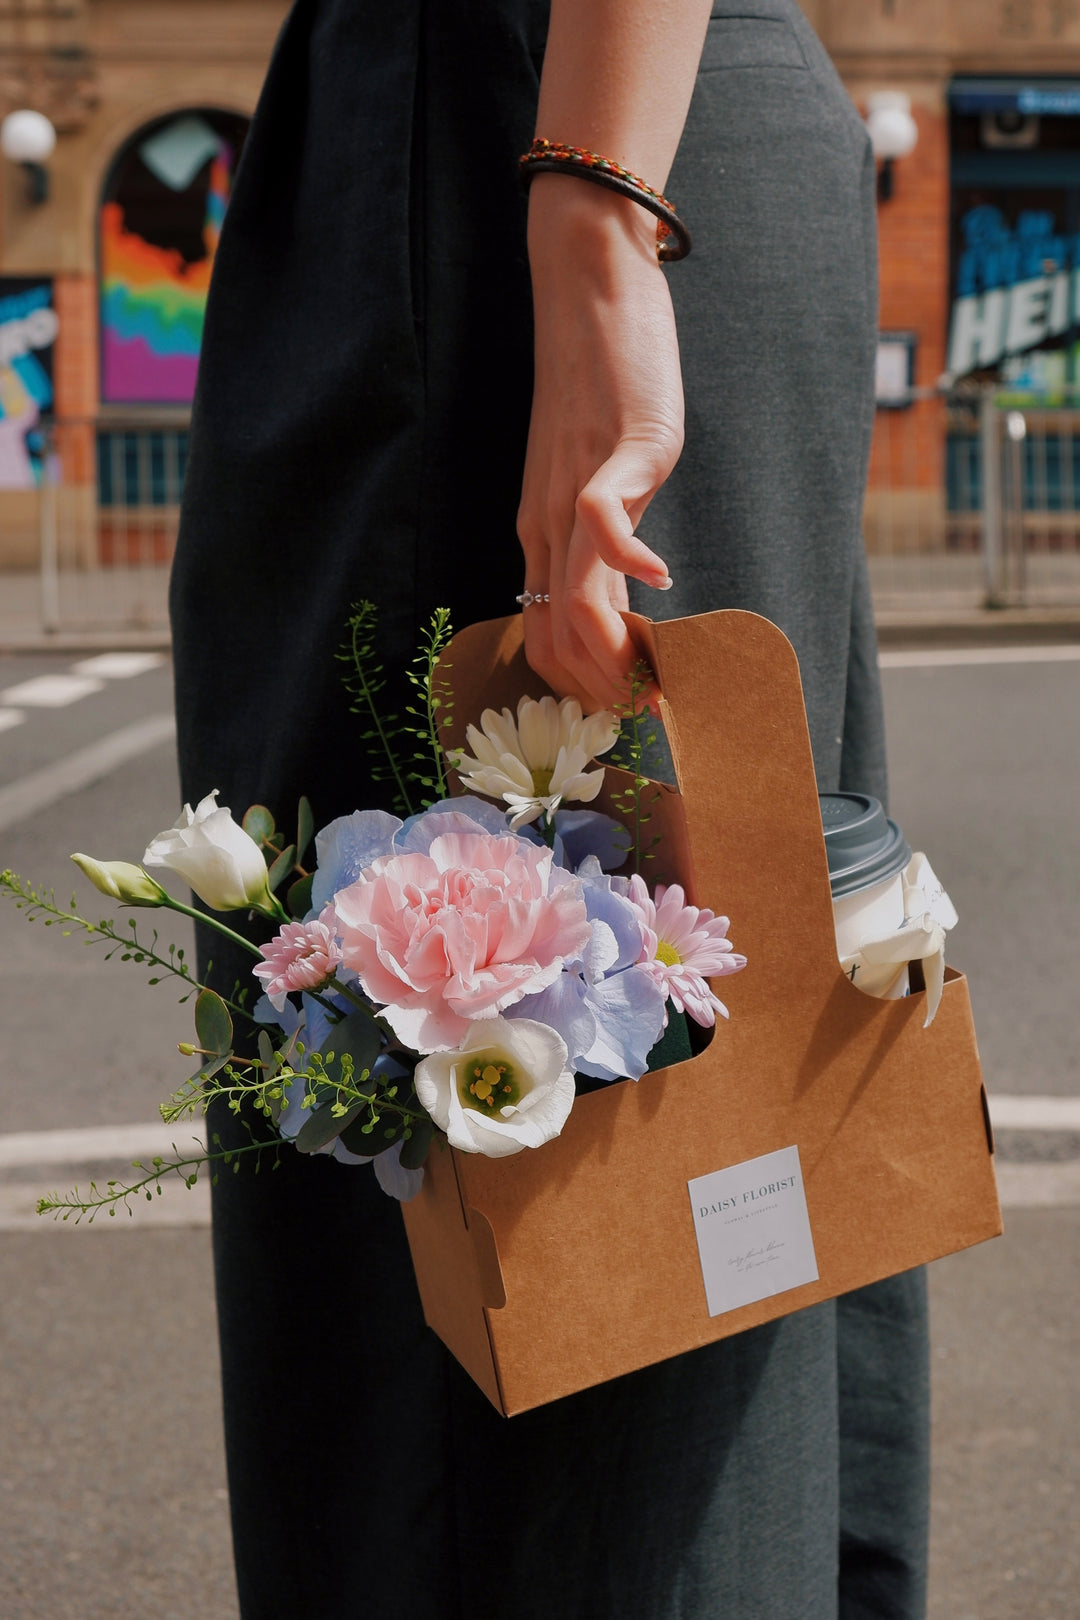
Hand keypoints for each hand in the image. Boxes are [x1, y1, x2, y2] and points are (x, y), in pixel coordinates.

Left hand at [517, 177, 683, 710]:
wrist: (591, 292)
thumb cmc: (599, 384)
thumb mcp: (595, 478)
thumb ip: (605, 541)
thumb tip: (632, 599)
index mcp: (542, 536)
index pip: (548, 640)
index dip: (585, 689)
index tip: (630, 712)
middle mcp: (546, 525)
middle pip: (556, 637)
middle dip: (602, 691)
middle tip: (650, 712)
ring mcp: (574, 492)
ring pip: (574, 600)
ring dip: (614, 654)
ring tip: (657, 678)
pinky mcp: (612, 453)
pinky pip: (605, 524)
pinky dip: (632, 565)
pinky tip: (667, 580)